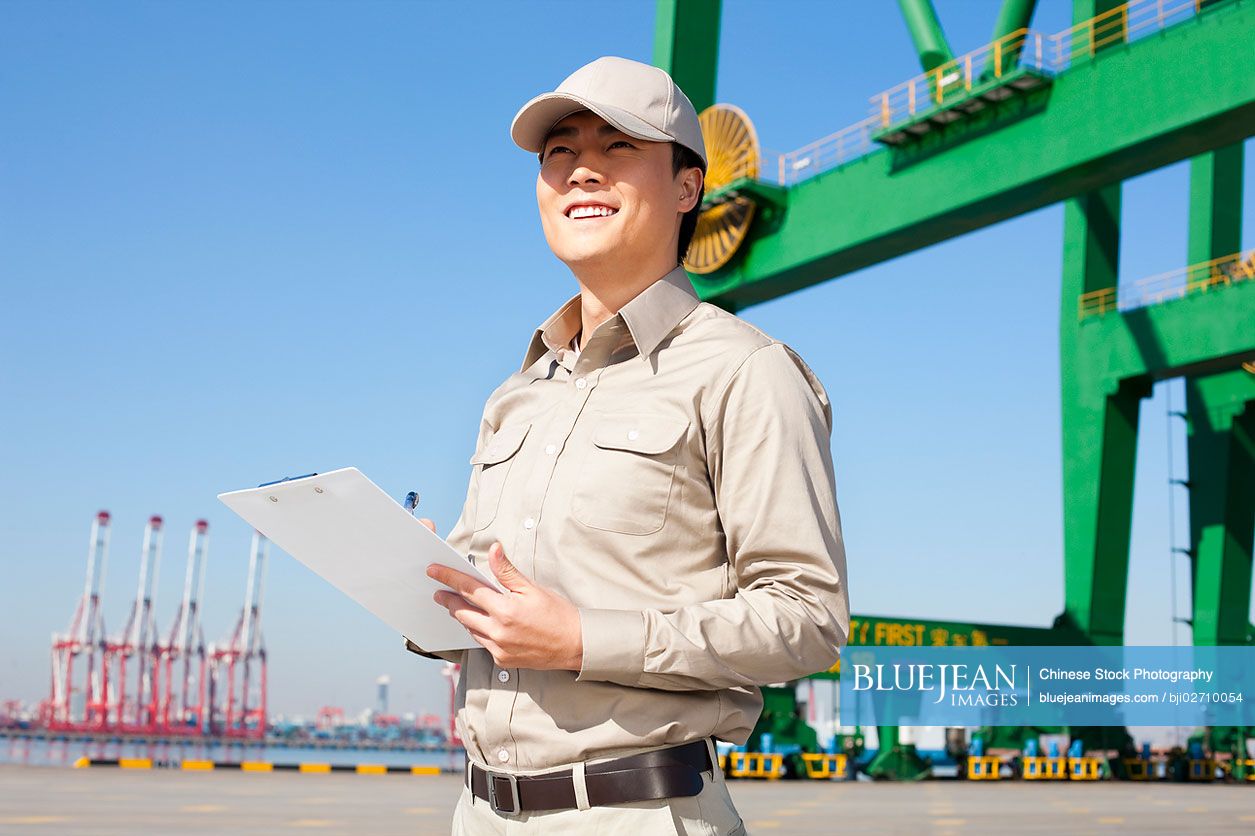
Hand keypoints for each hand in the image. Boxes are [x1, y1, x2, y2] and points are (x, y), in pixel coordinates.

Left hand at [426, 540, 583, 671]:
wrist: (575, 645)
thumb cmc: (557, 614)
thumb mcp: (533, 588)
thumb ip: (508, 571)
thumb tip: (494, 549)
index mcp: (505, 609)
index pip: (469, 589)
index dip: (449, 578)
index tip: (434, 571)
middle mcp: (498, 631)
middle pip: (462, 611)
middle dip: (448, 599)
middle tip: (438, 591)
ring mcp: (499, 648)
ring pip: (470, 629)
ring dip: (461, 615)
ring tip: (455, 605)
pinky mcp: (502, 660)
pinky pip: (482, 643)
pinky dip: (477, 631)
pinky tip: (477, 623)